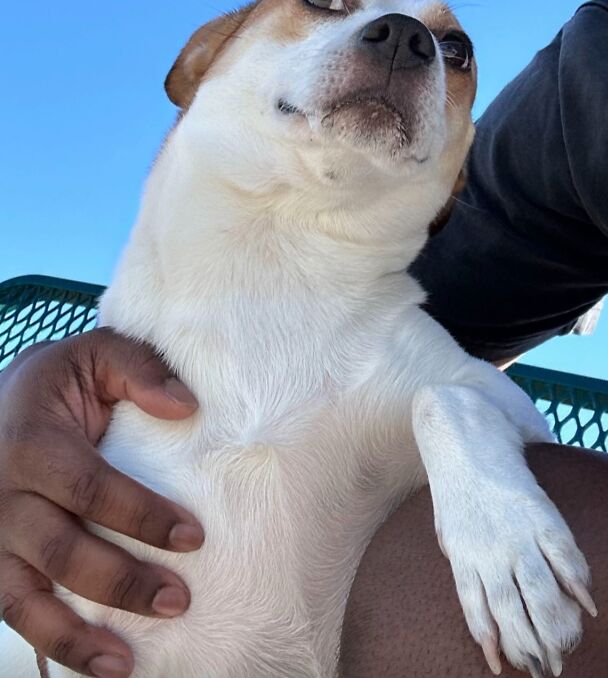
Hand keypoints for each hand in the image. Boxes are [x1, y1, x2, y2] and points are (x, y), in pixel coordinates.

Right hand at [0, 329, 203, 676]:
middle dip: (121, 582)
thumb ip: (139, 368)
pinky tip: (97, 665)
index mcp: (33, 442)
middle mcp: (3, 495)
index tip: (195, 537)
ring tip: (127, 664)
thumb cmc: (60, 383)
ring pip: (25, 598)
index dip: (141, 515)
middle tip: (179, 600)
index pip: (89, 488)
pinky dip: (53, 645)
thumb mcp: (95, 355)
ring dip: (77, 637)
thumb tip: (187, 406)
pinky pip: (14, 613)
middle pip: (61, 551)